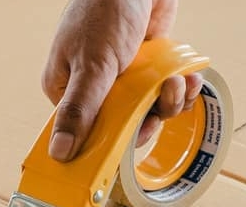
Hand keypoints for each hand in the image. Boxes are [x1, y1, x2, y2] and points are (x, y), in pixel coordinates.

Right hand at [42, 0, 202, 160]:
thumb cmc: (103, 12)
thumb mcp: (92, 67)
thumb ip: (79, 111)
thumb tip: (58, 153)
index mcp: (67, 90)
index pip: (87, 133)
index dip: (114, 140)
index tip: (136, 136)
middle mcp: (93, 88)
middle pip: (124, 126)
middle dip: (150, 116)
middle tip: (161, 101)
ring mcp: (122, 79)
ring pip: (148, 110)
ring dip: (170, 101)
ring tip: (177, 82)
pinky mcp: (146, 70)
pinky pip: (163, 93)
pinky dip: (179, 88)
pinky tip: (187, 77)